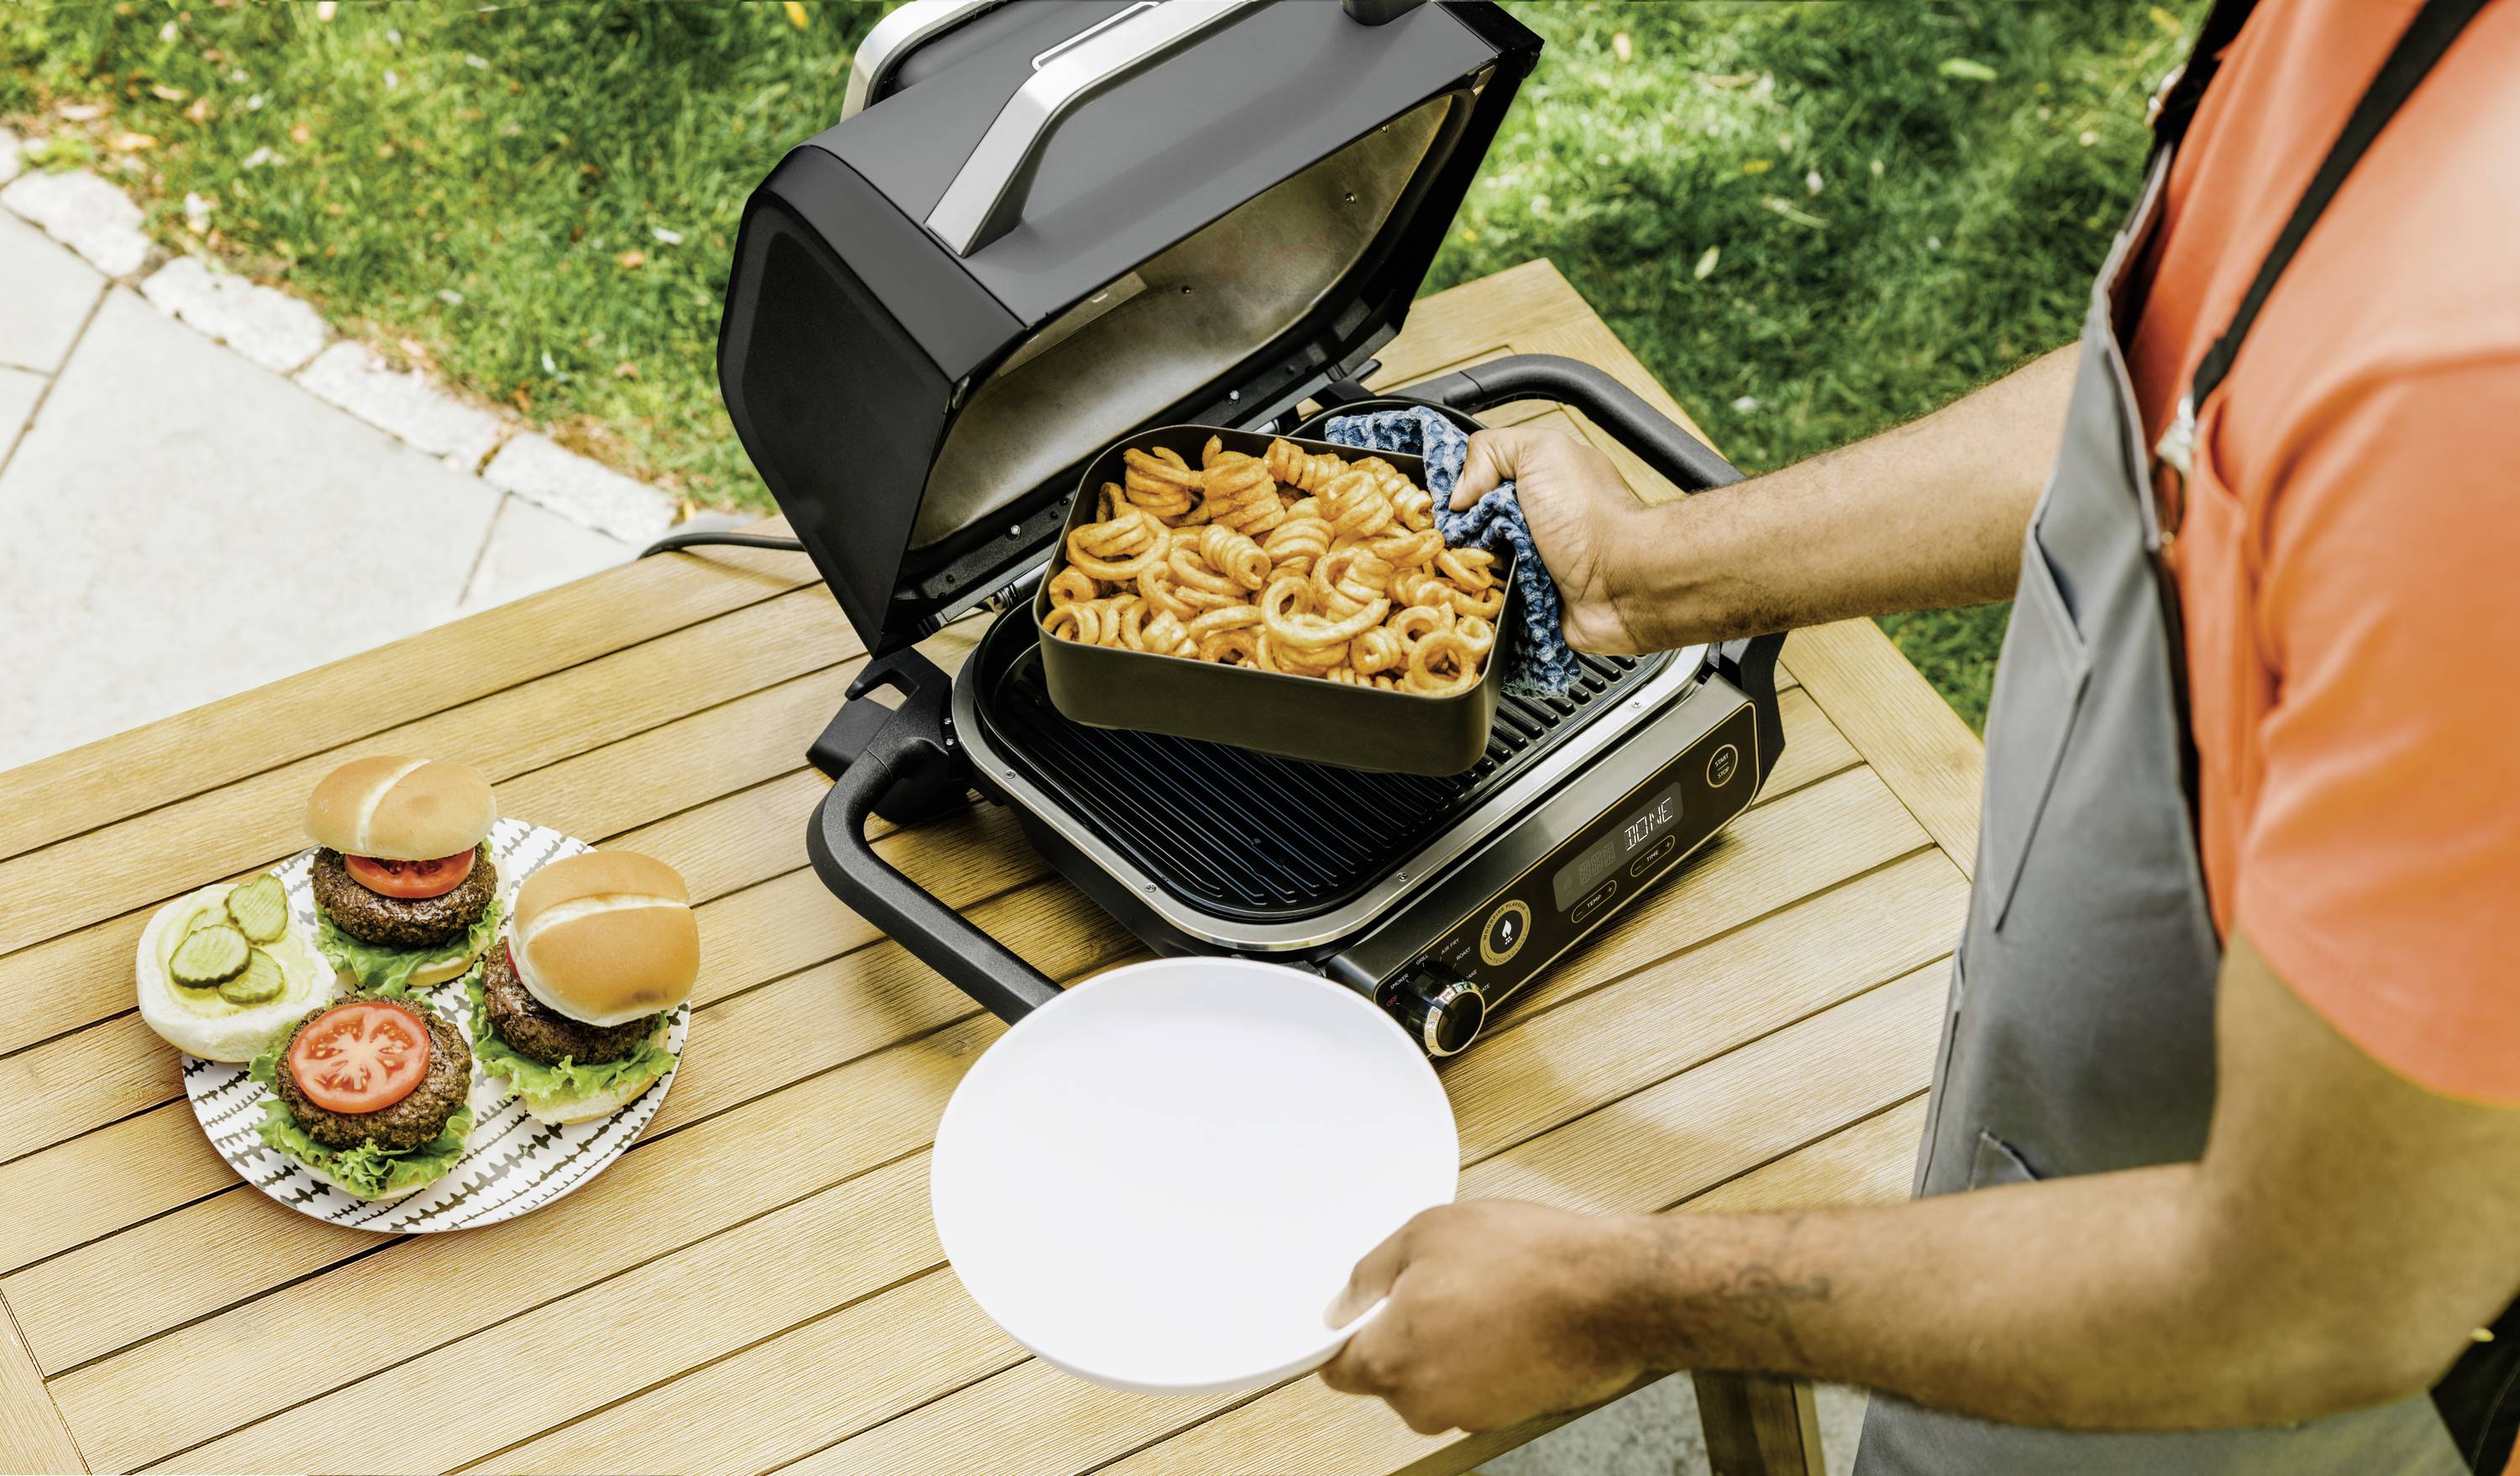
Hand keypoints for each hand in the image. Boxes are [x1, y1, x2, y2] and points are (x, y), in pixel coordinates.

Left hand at [1317, 1200, 1656, 1434]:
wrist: (1609, 1292)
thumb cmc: (1527, 1260)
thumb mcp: (1427, 1233)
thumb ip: (1369, 1274)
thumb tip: (1342, 1303)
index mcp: (1390, 1362)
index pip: (1335, 1369)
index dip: (1343, 1333)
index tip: (1358, 1310)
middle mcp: (1423, 1402)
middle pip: (1387, 1373)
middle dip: (1400, 1332)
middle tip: (1434, 1282)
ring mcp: (1468, 1413)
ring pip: (1432, 1378)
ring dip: (1444, 1342)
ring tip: (1480, 1293)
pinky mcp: (1507, 1414)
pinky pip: (1473, 1383)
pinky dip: (1480, 1354)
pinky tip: (1504, 1314)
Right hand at [1453, 427, 1645, 653]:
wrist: (1624, 582)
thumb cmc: (1590, 514)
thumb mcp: (1541, 452)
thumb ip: (1492, 449)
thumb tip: (1457, 494)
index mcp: (1536, 486)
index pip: (1476, 486)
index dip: (1452, 494)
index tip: (1434, 506)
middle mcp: (1531, 526)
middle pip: (1467, 532)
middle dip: (1451, 540)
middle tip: (1441, 544)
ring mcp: (1528, 569)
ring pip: (1473, 572)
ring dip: (1460, 576)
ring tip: (1447, 576)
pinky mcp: (1527, 608)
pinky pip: (1488, 608)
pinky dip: (1476, 606)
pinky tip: (1465, 602)